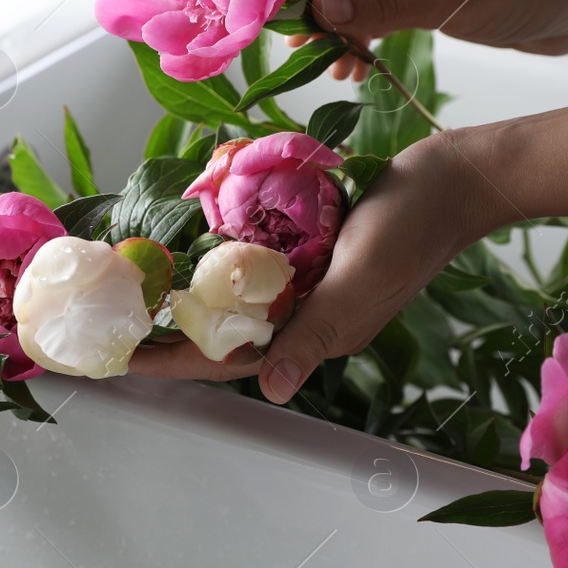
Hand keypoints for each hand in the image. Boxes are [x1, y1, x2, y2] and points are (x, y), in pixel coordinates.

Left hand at [129, 129, 509, 400]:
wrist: (454, 178)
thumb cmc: (411, 227)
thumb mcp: (358, 282)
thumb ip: (313, 335)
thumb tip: (270, 389)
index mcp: (317, 333)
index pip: (228, 357)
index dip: (172, 359)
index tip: (120, 357)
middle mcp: (308, 313)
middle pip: (224, 334)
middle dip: (169, 333)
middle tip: (113, 323)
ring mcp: (311, 281)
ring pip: (238, 300)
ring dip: (190, 298)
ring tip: (138, 288)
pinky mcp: (314, 250)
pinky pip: (259, 264)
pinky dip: (223, 260)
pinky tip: (191, 244)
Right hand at [295, 0, 567, 80]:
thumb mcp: (455, 1)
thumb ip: (385, 7)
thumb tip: (322, 9)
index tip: (290, 20)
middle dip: (318, 6)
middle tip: (302, 51)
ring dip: (339, 27)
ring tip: (329, 67)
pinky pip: (378, 9)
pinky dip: (363, 35)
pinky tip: (353, 66)